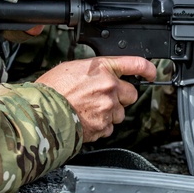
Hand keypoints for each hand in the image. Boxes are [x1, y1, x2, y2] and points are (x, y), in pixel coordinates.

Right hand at [37, 56, 155, 141]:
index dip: (149, 69)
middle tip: (104, 98)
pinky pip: (109, 128)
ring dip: (110, 113)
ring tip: (89, 110)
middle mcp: (109, 87)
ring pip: (120, 113)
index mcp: (102, 68)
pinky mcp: (103, 126)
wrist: (41, 113)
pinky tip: (85, 120)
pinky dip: (100, 126)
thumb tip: (102, 75)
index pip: (136, 64)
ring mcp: (108, 108)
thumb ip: (94, 71)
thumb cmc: (51, 89)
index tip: (152, 74)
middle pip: (132, 94)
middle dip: (122, 97)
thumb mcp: (72, 68)